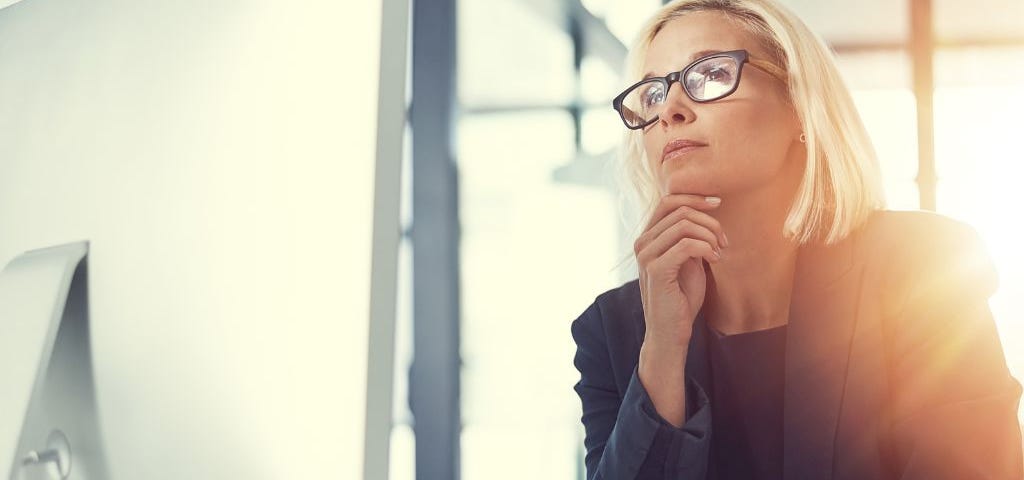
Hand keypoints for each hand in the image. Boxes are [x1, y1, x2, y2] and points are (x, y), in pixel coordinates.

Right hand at [634, 194, 727, 348]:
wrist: (670, 332)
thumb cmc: (681, 298)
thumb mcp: (689, 260)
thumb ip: (690, 237)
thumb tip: (705, 212)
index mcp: (648, 237)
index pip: (668, 201)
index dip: (695, 197)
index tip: (719, 203)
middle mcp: (642, 243)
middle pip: (679, 210)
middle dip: (709, 220)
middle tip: (724, 240)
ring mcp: (646, 255)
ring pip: (684, 224)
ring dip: (710, 235)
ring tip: (720, 251)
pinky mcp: (655, 269)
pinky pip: (687, 244)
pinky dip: (706, 248)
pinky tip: (715, 260)